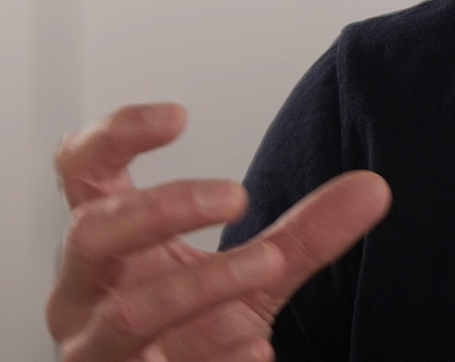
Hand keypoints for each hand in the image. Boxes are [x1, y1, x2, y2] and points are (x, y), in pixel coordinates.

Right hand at [46, 103, 390, 361]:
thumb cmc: (189, 329)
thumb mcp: (255, 276)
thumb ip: (305, 233)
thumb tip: (373, 190)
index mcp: (107, 242)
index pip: (82, 170)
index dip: (116, 135)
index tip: (179, 116)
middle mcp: (84, 293)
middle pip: (91, 233)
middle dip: (163, 209)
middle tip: (237, 195)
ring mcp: (94, 348)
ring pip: (129, 313)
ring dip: (206, 284)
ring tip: (268, 264)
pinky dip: (212, 358)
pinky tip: (254, 346)